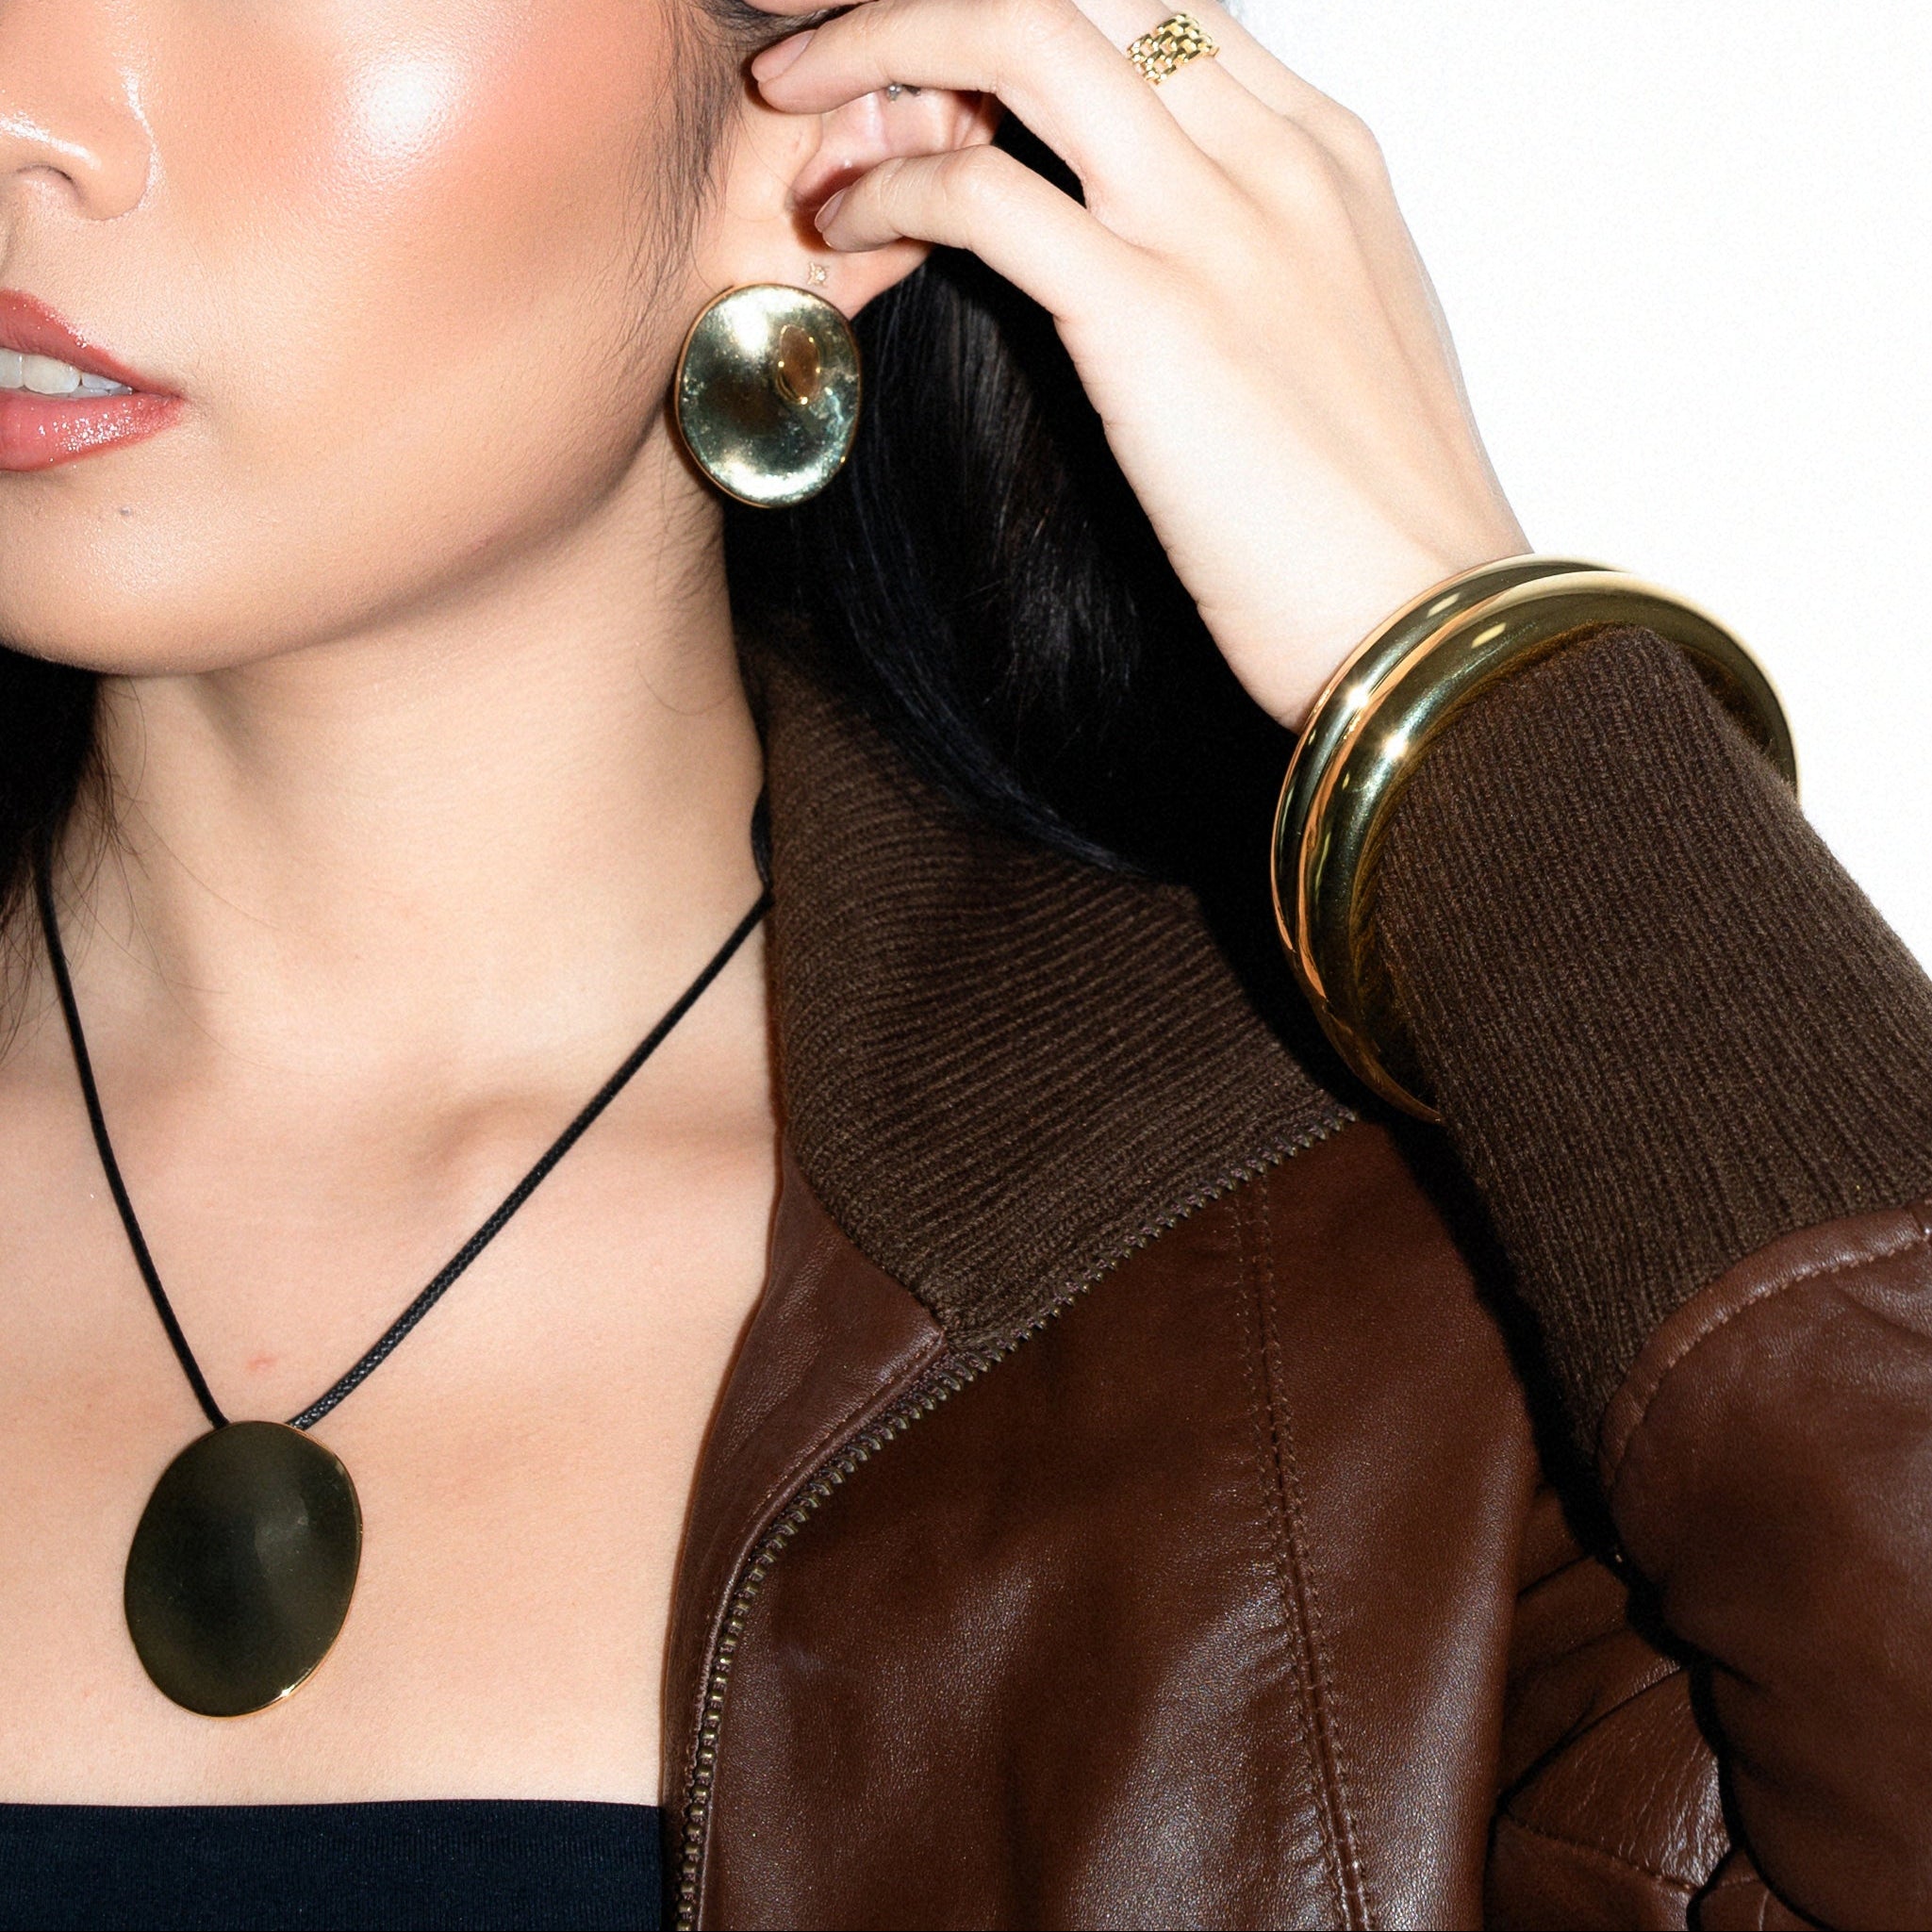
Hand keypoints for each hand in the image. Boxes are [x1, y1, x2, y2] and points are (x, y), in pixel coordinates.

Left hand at [751, 0, 1528, 728]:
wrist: (1432, 626)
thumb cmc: (1378, 520)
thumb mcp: (1336, 340)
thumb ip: (1258, 256)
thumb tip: (1163, 252)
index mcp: (1325, 153)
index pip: (1157, 2)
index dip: (1027, 11)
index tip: (939, 52)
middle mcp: (1276, 155)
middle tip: (827, 46)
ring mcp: (1219, 226)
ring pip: (1022, 35)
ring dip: (882, 42)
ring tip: (795, 103)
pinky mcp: (1153, 318)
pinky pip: (984, 197)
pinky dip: (890, 190)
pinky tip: (845, 227)